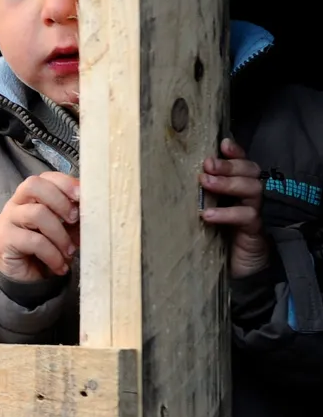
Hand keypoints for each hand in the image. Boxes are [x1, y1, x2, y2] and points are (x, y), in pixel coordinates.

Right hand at [0, 172, 81, 282]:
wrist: (25, 279)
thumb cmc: (46, 249)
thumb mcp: (65, 231)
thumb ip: (75, 218)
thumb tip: (95, 209)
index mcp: (31, 196)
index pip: (45, 177)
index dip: (65, 182)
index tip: (83, 195)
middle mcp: (16, 204)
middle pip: (33, 185)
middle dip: (60, 201)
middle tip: (75, 220)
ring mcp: (8, 220)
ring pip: (36, 213)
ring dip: (60, 234)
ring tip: (70, 251)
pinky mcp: (5, 240)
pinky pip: (34, 241)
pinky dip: (53, 255)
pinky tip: (60, 266)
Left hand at [200, 137, 268, 278]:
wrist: (232, 271)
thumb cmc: (211, 237)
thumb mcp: (199, 211)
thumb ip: (192, 196)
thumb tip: (162, 179)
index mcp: (236, 189)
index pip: (242, 163)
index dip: (236, 152)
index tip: (222, 144)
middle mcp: (247, 197)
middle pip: (250, 171)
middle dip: (229, 165)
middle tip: (207, 165)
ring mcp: (253, 213)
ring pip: (253, 189)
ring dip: (228, 183)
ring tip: (205, 183)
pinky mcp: (253, 232)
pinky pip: (247, 216)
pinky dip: (227, 213)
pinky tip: (208, 215)